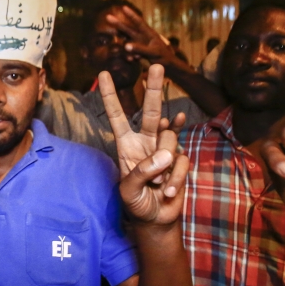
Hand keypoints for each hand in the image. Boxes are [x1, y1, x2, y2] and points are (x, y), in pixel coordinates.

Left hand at [101, 65, 188, 224]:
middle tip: (157, 66)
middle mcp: (145, 142)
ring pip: (169, 142)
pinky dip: (174, 179)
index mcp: (126, 145)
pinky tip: (167, 190)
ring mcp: (164, 150)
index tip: (104, 73)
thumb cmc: (136, 203)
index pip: (117, 116)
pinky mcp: (180, 160)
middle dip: (154, 88)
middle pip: (151, 112)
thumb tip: (165, 155)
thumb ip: (142, 172)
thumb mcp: (128, 190)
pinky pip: (180, 162)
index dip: (111, 96)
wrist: (156, 220)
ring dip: (163, 167)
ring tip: (156, 184)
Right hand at [103, 7, 183, 69]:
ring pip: (128, 41)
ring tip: (127, 51)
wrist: (169, 67)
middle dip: (118, 24)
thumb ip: (140, 49)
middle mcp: (143, 37)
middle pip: (129, 29)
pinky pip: (131, 52)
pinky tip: (132, 60)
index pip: (139, 22)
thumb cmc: (164, 58)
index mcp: (149, 34)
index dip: (131, 15)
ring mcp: (141, 44)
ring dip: (125, 45)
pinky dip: (130, 55)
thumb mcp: (153, 53)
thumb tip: (125, 45)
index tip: (123, 7)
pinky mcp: (140, 52)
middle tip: (107, 17)